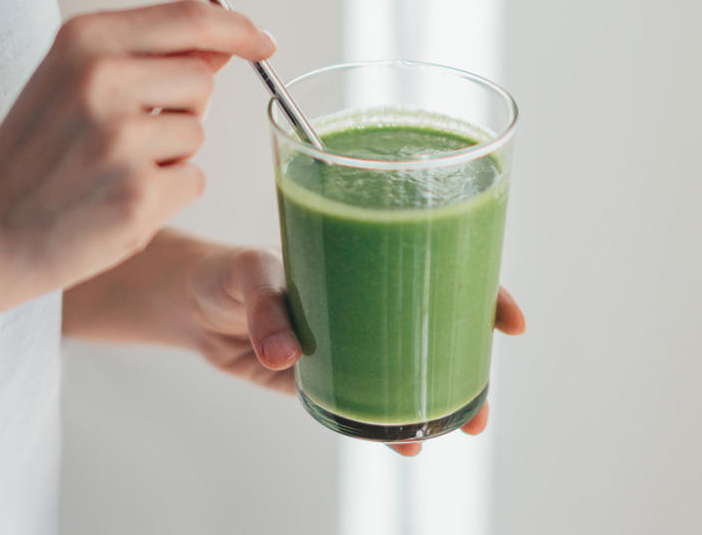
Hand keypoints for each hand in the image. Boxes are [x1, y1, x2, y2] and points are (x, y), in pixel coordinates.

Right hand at [0, 0, 274, 316]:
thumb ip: (144, 57)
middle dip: (183, 109)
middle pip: (203, 79)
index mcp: (83, 39)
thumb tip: (221, 44)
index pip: (190, 18)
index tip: (263, 41)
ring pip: (199, 135)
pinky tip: (114, 203)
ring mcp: (121, 140)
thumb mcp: (70, 83)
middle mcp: (102, 80)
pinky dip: (167, 197)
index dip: (237, 28)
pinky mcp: (139, 195)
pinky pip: (193, 182)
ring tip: (109, 171)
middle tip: (125, 136)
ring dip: (170, 157)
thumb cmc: (30, 159)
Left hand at [187, 247, 525, 455]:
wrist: (190, 304)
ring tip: (458, 432)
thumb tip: (284, 354)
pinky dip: (384, 424)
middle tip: (483, 406)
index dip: (484, 292)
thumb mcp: (248, 274)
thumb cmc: (229, 270)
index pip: (440, 268)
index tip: (511, 321)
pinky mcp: (324, 378)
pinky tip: (400, 442)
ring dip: (437, 403)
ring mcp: (351, 342)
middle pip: (440, 329)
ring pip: (409, 372)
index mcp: (367, 260)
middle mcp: (369, 301)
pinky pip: (364, 402)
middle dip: (473, 367)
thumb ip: (266, 308)